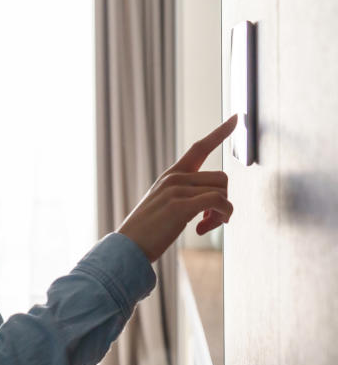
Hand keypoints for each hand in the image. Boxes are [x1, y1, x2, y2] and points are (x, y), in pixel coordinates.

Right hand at [116, 114, 237, 262]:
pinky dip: (221, 216)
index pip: (199, 148)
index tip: (236, 117)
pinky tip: (202, 229)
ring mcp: (176, 189)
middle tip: (212, 221)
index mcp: (171, 175)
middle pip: (221, 178)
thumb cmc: (147, 231)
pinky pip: (218, 202)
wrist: (127, 247)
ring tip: (205, 226)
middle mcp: (174, 177)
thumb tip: (214, 202)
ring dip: (223, 213)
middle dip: (224, 202)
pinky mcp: (180, 205)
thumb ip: (185, 196)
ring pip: (222, 191)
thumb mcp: (164, 205)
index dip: (220, 133)